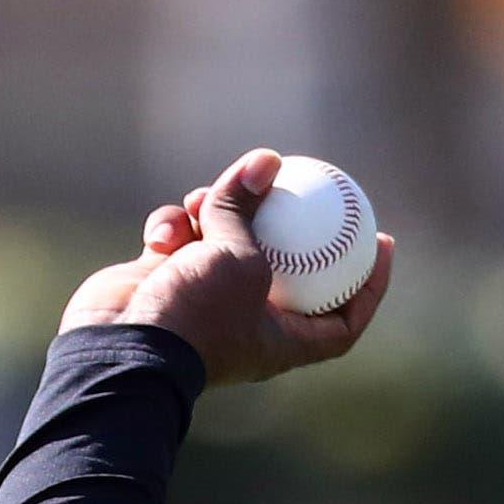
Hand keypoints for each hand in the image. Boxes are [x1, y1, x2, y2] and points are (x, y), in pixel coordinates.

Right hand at [59, 146, 396, 388]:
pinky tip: (166, 229)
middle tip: (309, 186)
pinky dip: (174, 229)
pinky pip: (182, 240)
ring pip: (225, 239)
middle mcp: (247, 322)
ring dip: (216, 212)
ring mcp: (204, 299)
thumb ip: (250, 208)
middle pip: (286, 268)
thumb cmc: (195, 313)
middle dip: (290, 226)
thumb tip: (266, 160)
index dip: (370, 287)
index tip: (384, 244)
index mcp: (282, 340)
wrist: (119, 343)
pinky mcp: (164, 279)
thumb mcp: (237, 257)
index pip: (342, 320)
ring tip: (205, 199)